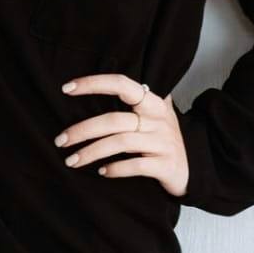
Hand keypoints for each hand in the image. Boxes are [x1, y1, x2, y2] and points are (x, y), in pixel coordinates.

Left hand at [54, 73, 188, 197]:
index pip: (122, 84)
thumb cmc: (164, 140)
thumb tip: (109, 80)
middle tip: (60, 141)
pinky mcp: (166, 166)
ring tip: (71, 161)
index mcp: (153, 104)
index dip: (94, 83)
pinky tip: (102, 172)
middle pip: (114, 120)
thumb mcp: (157, 115)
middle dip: (82, 130)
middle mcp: (159, 120)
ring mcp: (164, 143)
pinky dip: (116, 169)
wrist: (193, 170)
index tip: (66, 88)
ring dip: (91, 152)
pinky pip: (136, 166)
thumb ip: (138, 98)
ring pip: (120, 143)